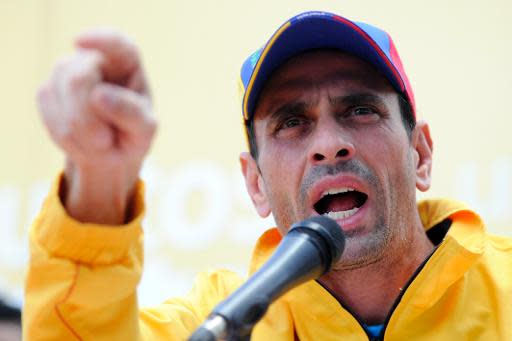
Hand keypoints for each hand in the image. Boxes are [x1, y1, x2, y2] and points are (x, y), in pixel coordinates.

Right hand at [37, 29, 155, 224]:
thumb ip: (130, 113)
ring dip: (74, 125)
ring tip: (95, 141)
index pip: (117, 44)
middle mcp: (99, 65)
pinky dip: (60, 128)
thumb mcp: (144, 131)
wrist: (106, 159)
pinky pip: (44, 105)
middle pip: (79, 70)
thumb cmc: (132, 141)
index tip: (82, 44)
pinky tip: (76, 138)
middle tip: (102, 140)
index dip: (101, 40)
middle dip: (86, 112)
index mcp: (129, 68)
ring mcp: (69, 75)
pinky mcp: (49, 92)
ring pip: (56, 87)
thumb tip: (102, 94)